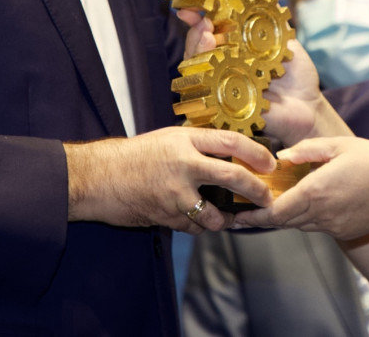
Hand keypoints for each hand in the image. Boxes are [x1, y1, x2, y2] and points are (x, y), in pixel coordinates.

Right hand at [65, 126, 276, 233]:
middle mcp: (184, 163)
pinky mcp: (166, 215)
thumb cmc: (134, 156)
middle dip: (255, 191)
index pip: (232, 142)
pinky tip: (198, 222)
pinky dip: (199, 227)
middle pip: (233, 177)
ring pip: (215, 214)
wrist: (98, 176)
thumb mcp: (168, 139)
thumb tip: (230, 155)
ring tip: (227, 219)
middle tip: (266, 199)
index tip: (270, 164)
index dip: (257, 153)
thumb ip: (196, 146)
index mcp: (186, 140)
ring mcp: (175, 192)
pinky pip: (194, 227)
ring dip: (225, 220)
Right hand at [176, 9, 345, 145]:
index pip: (207, 30)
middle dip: (196, 33)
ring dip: (197, 51)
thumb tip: (261, 0)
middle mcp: (223, 66)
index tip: (189, 9)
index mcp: (233, 48)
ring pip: (195, 70)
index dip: (197, 18)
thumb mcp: (285, 42)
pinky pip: (207, 96)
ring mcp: (221, 87)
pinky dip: (206, 80)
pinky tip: (212, 67)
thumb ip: (271, 22)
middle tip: (205, 24)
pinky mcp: (223, 108)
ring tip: (207, 37)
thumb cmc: (296, 75)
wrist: (309, 107)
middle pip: (195, 49)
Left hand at [234, 136, 368, 238]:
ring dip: (286, 215)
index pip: (274, 212)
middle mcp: (321, 214)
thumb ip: (306, 151)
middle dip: (263, 216)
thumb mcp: (339, 146)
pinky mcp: (346, 230)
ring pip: (300, 224)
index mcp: (315, 192)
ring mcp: (334, 226)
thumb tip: (281, 158)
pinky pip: (318, 225)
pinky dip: (308, 216)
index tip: (235, 214)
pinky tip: (310, 201)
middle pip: (283, 221)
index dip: (253, 216)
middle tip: (243, 211)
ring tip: (274, 202)